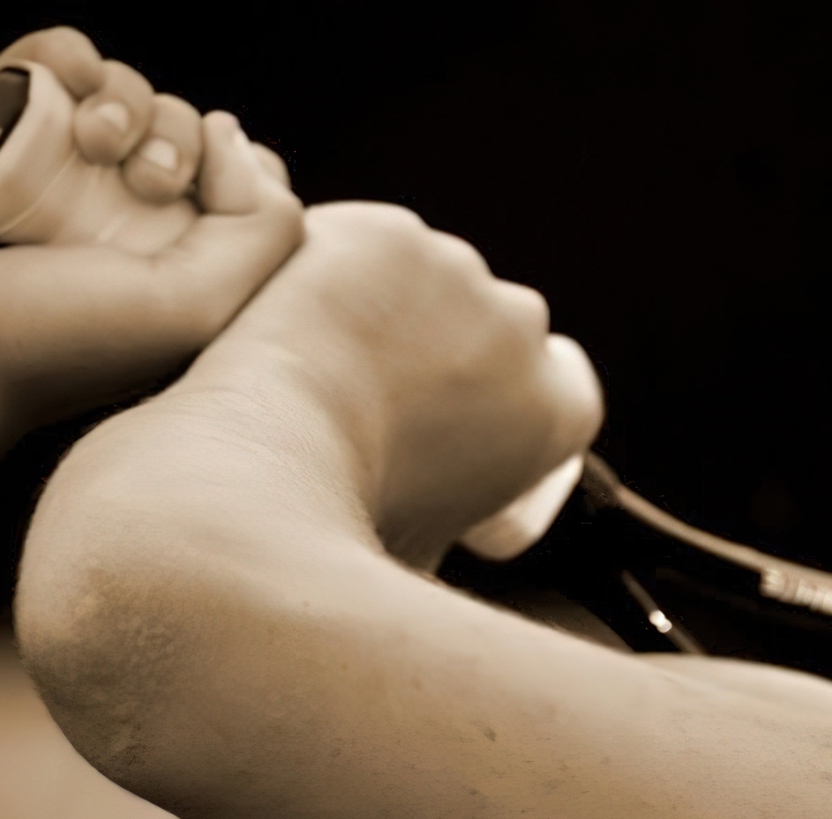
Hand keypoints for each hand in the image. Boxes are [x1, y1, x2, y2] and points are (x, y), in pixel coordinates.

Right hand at [0, 27, 302, 447]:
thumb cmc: (62, 341)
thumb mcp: (202, 307)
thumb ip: (265, 228)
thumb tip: (233, 131)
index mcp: (170, 264)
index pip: (234, 182)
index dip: (237, 170)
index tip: (204, 202)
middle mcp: (110, 214)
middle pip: (181, 127)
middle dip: (178, 136)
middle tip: (145, 184)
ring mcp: (47, 167)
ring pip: (120, 89)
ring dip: (126, 100)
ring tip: (96, 144)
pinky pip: (52, 57)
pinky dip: (69, 58)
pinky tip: (67, 92)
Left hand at [184, 202, 603, 565]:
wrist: (265, 472)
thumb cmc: (342, 534)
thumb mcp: (434, 555)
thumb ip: (469, 531)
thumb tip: (457, 569)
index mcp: (557, 412)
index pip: (566, 386)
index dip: (513, 396)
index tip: (467, 409)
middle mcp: (525, 332)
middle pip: (498, 326)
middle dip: (450, 347)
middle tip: (376, 386)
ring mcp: (458, 272)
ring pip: (430, 281)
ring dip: (394, 307)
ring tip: (322, 356)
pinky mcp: (387, 236)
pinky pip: (369, 249)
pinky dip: (339, 273)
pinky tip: (296, 315)